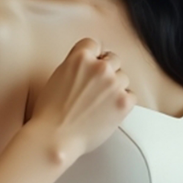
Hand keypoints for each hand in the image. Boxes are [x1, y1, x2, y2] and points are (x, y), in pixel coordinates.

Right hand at [29, 39, 131, 163]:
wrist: (55, 137)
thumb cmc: (50, 113)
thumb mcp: (58, 77)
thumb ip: (76, 67)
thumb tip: (88, 67)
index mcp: (80, 57)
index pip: (95, 44)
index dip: (94, 57)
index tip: (92, 67)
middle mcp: (99, 67)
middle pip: (113, 60)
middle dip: (108, 72)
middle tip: (98, 89)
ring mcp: (113, 84)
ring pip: (124, 78)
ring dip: (116, 88)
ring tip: (101, 103)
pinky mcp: (123, 102)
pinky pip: (131, 96)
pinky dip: (123, 103)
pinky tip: (109, 112)